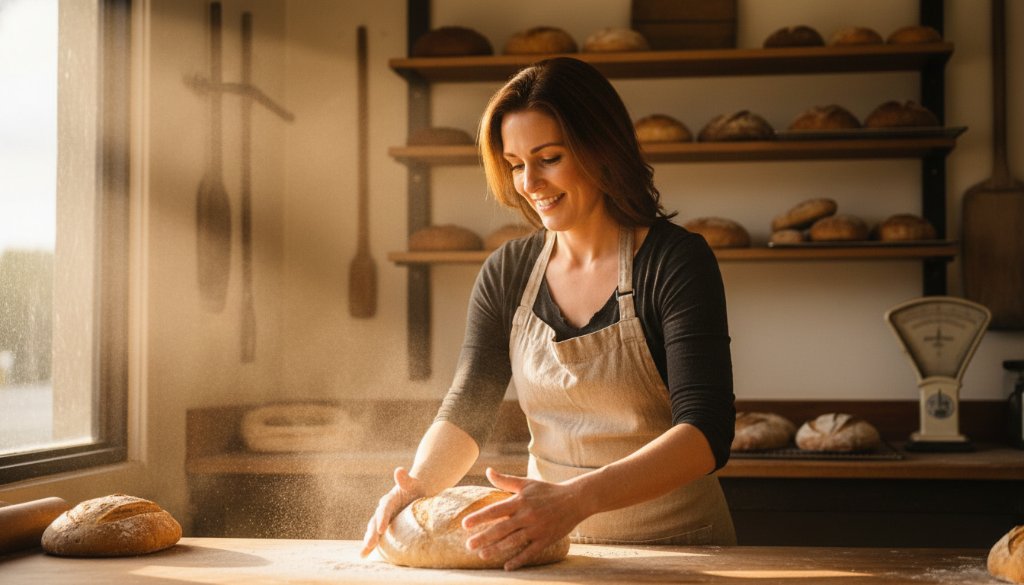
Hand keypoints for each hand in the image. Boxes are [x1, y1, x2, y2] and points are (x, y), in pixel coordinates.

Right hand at [359, 467, 424, 556]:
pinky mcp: (386, 527)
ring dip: (369, 541)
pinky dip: (373, 545)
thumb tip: (398, 470)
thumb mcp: (413, 482)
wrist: (417, 492)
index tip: (380, 530)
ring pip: (374, 530)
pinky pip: (378, 536)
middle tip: (368, 545)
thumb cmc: (417, 488)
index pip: (384, 509)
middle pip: (375, 522)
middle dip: (371, 534)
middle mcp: (383, 510)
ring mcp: (384, 519)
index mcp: (390, 500)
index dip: (382, 518)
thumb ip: (405, 479)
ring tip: (363, 553)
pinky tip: (366, 555)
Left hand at [462, 467, 585, 570]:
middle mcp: (526, 516)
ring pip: (513, 542)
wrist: (575, 499)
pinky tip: (507, 567)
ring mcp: (536, 529)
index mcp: (520, 501)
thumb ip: (505, 480)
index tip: (465, 524)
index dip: (479, 517)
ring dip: (497, 549)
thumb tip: (488, 471)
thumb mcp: (526, 483)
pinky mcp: (546, 539)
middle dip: (483, 538)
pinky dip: (519, 560)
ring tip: (482, 555)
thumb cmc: (547, 490)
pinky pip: (530, 552)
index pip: (495, 510)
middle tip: (468, 545)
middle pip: (501, 529)